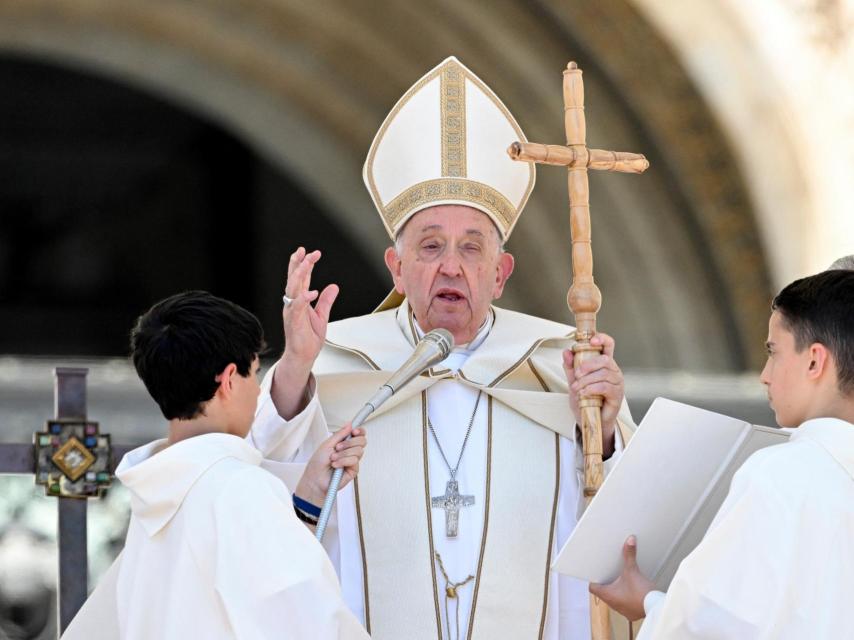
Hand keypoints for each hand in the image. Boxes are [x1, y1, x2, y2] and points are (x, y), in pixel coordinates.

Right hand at [281, 247, 338, 368]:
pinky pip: (297, 307)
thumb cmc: (308, 338)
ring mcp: (291, 311)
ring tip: (306, 263)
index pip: (301, 278)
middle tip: (306, 252)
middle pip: (294, 279)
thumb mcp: (322, 315)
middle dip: (299, 264)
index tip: (310, 252)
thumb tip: (333, 286)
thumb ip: (326, 301)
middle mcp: (293, 303)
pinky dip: (303, 298)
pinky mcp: (293, 321)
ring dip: (299, 275)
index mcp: (299, 300)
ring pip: (292, 288)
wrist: (303, 356)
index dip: (304, 264)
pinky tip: (311, 292)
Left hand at [294, 424, 366, 506]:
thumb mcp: (327, 444)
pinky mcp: (354, 470)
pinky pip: (354, 461)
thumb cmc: (318, 463)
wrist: (315, 479)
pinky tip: (336, 465)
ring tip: (333, 459)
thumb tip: (349, 424)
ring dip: (343, 454)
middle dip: (349, 443)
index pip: (358, 434)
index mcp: (344, 443)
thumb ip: (339, 434)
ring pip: (358, 451)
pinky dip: (343, 461)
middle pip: (362, 441)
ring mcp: (352, 460)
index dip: (359, 431)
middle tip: (338, 447)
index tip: (354, 431)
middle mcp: (350, 451)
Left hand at [563, 332, 623, 454]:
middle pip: (605, 359)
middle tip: (577, 374)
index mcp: (604, 363)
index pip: (608, 345)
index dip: (602, 339)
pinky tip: (585, 393)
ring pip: (604, 374)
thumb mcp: (574, 381)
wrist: (589, 419)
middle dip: (588, 364)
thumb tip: (566, 352)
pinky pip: (605, 387)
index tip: (591, 341)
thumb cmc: (585, 399)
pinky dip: (592, 389)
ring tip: (577, 388)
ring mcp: (617, 383)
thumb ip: (570, 367)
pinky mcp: (617, 395)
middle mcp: (613, 371)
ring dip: (587, 380)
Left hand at [589, 536, 653, 620]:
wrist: (656, 608)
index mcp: (608, 595)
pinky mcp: (632, 612)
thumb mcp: (633, 571)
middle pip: (603, 593)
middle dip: (606, 583)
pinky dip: (626, 597)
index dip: (593, 580)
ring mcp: (623, 610)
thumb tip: (629, 541)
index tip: (596, 574)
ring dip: (617, 591)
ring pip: (614, 599)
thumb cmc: (642, 594)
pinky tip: (632, 590)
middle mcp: (613, 604)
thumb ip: (629, 555)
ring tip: (621, 581)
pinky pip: (625, 604)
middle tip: (609, 574)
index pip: (593, 588)